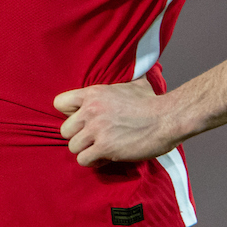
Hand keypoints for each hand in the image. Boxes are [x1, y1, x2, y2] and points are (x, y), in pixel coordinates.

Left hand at [54, 79, 179, 165]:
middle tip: (92, 138)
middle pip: (64, 130)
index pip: (59, 103)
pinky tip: (106, 157)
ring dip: (85, 151)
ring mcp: (97, 129)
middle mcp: (91, 110)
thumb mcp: (132, 83)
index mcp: (93, 93)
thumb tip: (135, 64)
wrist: (167, 118)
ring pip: (73, 147)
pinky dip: (93, 162)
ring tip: (99, 149)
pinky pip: (84, 160)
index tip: (81, 120)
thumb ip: (123, 78)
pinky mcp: (105, 147)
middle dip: (77, 136)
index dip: (68, 114)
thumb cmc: (152, 102)